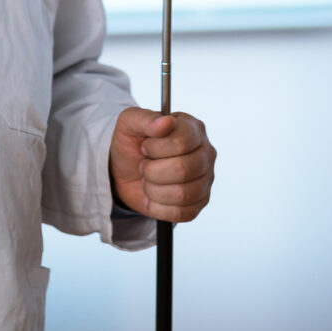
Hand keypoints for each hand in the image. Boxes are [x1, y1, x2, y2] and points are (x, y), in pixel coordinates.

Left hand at [109, 107, 216, 222]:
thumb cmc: (132, 144)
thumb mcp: (129, 124)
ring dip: (153, 190)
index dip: (156, 148)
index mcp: (193, 128)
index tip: (144, 147)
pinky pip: (182, 213)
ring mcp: (206, 179)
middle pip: (183, 169)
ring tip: (148, 181)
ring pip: (182, 194)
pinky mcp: (200, 203)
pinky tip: (152, 198)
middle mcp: (206, 153)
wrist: (126, 172)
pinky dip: (159, 208)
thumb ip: (145, 119)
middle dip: (152, 171)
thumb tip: (166, 122)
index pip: (182, 142)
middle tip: (144, 166)